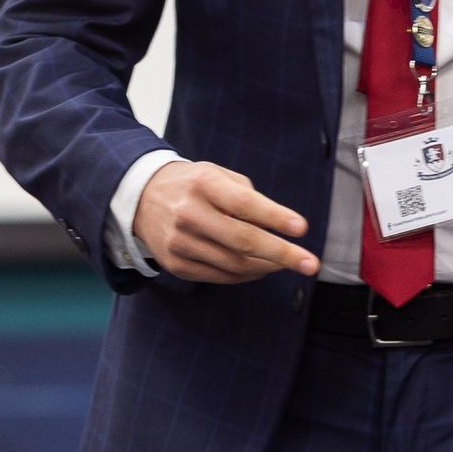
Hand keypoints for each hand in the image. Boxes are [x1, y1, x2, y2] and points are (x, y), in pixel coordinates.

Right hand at [132, 159, 319, 284]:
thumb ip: (247, 195)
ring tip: (287, 262)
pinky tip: (261, 267)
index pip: (244, 203)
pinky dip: (247, 275)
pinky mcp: (177, 265)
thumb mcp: (217, 174)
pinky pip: (222, 276)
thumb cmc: (192, 185)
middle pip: (243, 241)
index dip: (275, 217)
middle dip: (283, 254)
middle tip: (311, 264)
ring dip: (268, 266)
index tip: (302, 228)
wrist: (141, 198)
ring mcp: (180, 243)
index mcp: (203, 184)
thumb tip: (276, 227)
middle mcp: (189, 214)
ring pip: (236, 264)